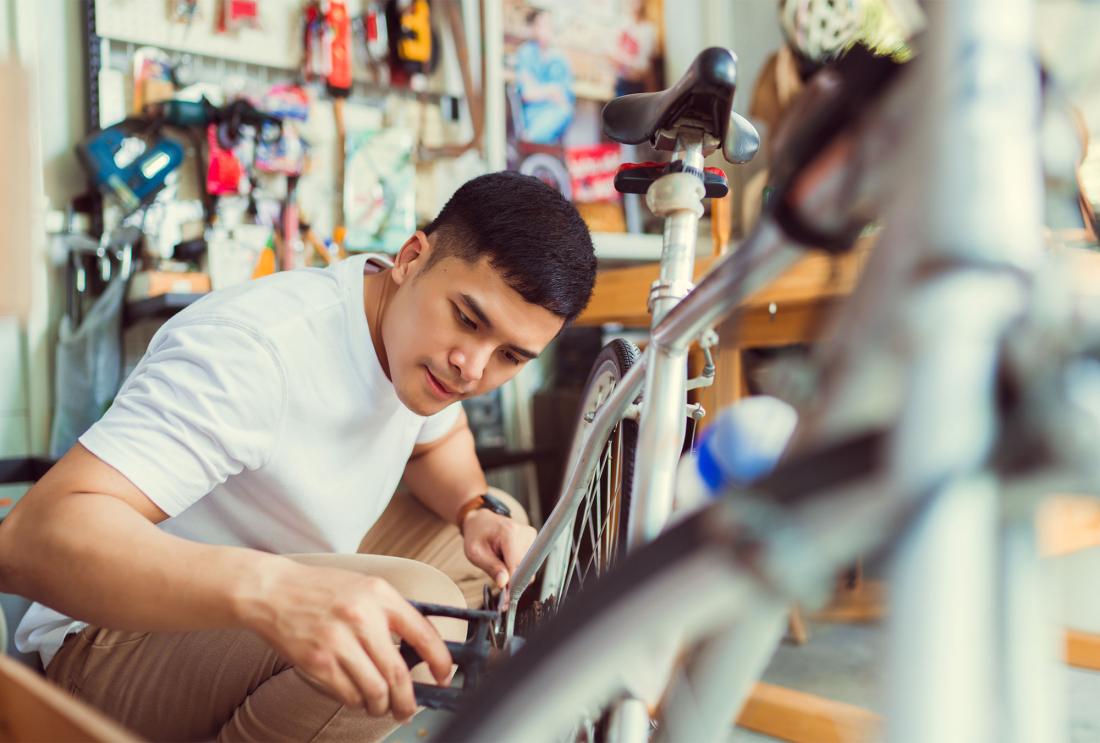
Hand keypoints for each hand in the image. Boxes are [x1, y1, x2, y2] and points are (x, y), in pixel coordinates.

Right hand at [236, 560, 451, 720]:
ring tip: (380, 705)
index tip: (445, 676)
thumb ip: (391, 612)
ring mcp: (338, 641)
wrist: (272, 591)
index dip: (440, 661)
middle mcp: (361, 617)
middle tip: (409, 708)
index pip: (423, 633)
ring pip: (375, 691)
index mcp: (379, 594)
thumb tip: (419, 650)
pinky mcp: (317, 662)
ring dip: (382, 706)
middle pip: (398, 673)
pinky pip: (348, 694)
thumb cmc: (321, 589)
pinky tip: (356, 696)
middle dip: (409, 700)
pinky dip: (357, 702)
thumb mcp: (364, 586)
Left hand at [462, 509, 535, 590]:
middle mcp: (525, 533)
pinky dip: (517, 565)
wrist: (481, 521)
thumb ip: (491, 568)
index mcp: (510, 533)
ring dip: (514, 571)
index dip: (512, 582)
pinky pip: (529, 563)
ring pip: (529, 568)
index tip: (505, 594)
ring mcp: (531, 535)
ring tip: (500, 561)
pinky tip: (507, 558)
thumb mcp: (475, 553)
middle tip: (498, 578)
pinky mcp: (533, 540)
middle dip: (513, 578)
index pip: (518, 565)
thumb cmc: (476, 535)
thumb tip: (504, 584)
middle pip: (526, 568)